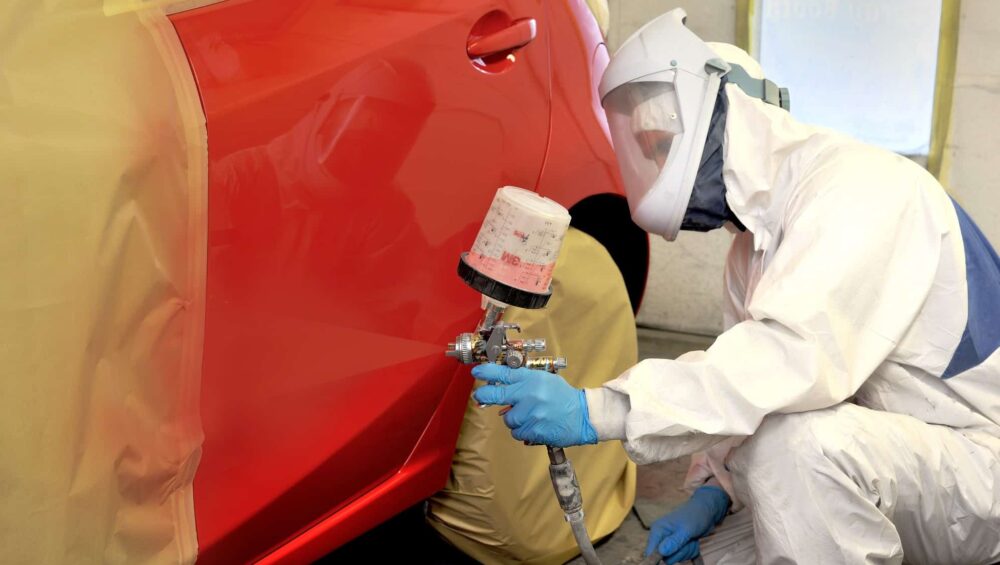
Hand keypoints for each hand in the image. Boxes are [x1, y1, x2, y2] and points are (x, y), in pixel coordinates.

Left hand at [471, 364, 598, 446]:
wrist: (583, 415)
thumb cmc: (563, 397)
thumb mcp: (545, 380)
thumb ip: (525, 381)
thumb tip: (502, 384)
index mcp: (532, 379)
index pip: (504, 373)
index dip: (487, 372)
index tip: (476, 372)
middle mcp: (530, 394)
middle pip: (497, 394)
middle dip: (485, 395)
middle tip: (479, 396)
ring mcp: (531, 413)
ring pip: (507, 418)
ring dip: (514, 419)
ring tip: (530, 416)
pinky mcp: (533, 429)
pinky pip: (517, 432)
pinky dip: (522, 430)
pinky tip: (535, 425)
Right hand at [644, 486, 730, 562]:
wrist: (707, 509)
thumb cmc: (696, 515)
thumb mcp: (686, 529)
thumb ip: (674, 541)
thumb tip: (661, 552)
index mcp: (658, 530)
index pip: (651, 552)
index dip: (658, 558)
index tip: (671, 555)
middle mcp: (663, 536)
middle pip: (666, 557)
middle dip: (680, 553)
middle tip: (688, 541)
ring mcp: (672, 541)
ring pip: (677, 557)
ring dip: (688, 551)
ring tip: (693, 539)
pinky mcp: (681, 545)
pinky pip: (686, 556)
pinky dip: (692, 555)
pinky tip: (698, 562)